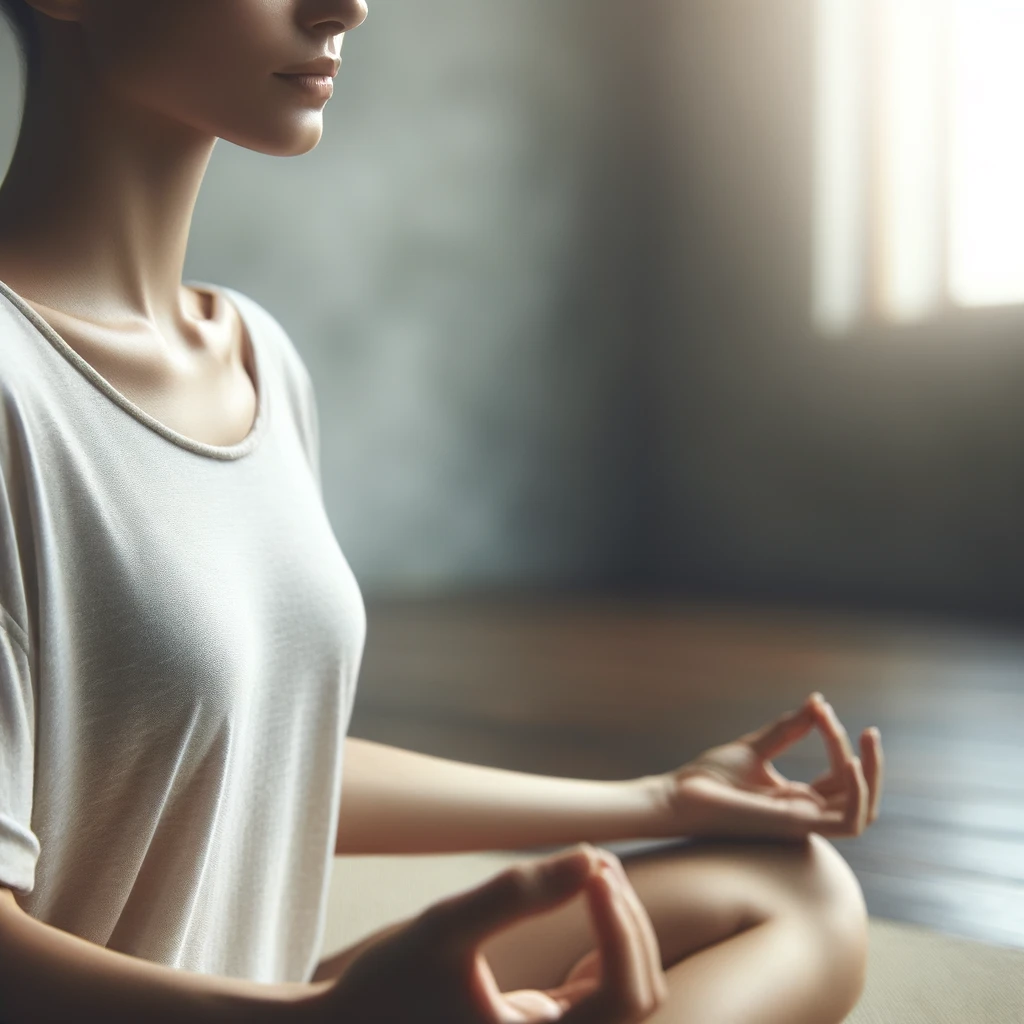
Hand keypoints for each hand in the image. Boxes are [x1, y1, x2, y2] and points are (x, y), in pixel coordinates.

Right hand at [307, 843, 668, 1023]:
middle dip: (628, 922)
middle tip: (595, 861)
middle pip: (638, 996)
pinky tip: (579, 895)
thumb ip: (515, 895)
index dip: (623, 928)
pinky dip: (603, 939)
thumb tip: (590, 858)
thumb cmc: (385, 987)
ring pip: (628, 993)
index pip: (625, 996)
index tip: (593, 870)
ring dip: (621, 929)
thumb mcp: (444, 928)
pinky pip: (603, 989)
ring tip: (591, 871)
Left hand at [652, 692, 883, 841]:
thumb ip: (788, 730)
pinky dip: (858, 795)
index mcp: (796, 799)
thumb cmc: (708, 778)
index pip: (840, 777)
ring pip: (863, 811)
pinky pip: (848, 823)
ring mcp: (801, 823)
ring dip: (872, 775)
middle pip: (859, 796)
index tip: (820, 709)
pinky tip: (853, 763)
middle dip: (871, 761)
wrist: (677, 796)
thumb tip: (817, 703)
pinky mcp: (793, 825)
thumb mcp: (754, 748)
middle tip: (869, 730)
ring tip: (866, 739)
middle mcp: (804, 813)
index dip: (838, 742)